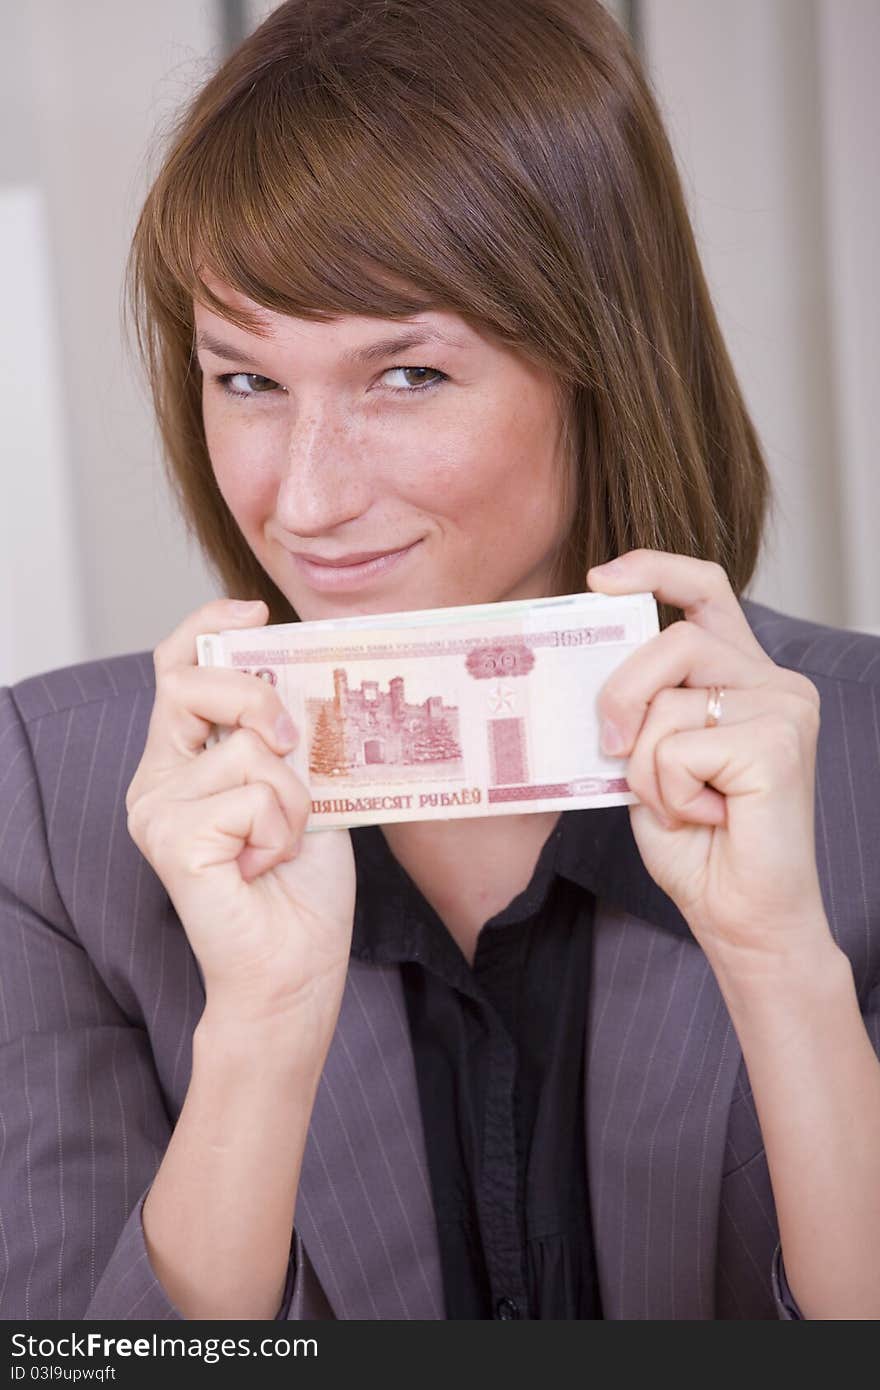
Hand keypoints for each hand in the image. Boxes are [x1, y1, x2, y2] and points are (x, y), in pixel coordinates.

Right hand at [125, 598, 355, 1039]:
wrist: (295, 969)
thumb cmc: (299, 885)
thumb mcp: (302, 788)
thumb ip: (285, 737)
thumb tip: (299, 676)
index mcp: (183, 761)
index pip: (174, 669)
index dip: (207, 625)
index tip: (254, 609)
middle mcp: (156, 779)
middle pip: (192, 683)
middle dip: (257, 697)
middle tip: (294, 745)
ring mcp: (156, 809)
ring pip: (248, 749)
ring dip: (294, 797)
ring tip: (282, 844)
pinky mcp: (172, 840)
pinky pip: (253, 794)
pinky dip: (283, 827)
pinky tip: (265, 867)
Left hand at [587, 550, 832, 966]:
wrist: (743, 917)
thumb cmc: (697, 844)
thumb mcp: (652, 758)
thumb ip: (641, 706)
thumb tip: (589, 665)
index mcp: (745, 677)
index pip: (706, 591)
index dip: (654, 570)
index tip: (598, 580)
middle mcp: (774, 683)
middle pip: (674, 640)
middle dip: (621, 691)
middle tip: (610, 745)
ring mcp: (783, 708)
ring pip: (668, 698)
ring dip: (646, 762)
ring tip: (678, 802)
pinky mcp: (778, 742)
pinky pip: (678, 745)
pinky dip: (667, 789)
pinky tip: (706, 817)